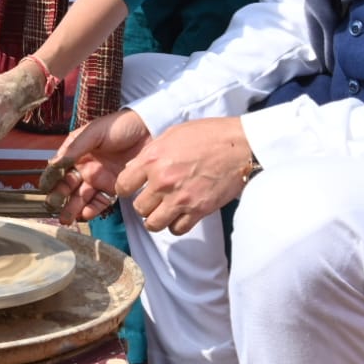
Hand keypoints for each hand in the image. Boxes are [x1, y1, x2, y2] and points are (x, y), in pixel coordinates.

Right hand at [43, 108, 150, 222]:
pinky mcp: (113, 188)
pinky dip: (92, 210)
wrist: (149, 130)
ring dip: (73, 208)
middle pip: (67, 186)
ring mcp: (99, 179)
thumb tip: (54, 163)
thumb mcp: (94, 132)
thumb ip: (75, 147)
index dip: (50, 179)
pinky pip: (100, 202)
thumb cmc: (120, 125)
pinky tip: (86, 214)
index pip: (59, 169)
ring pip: (81, 197)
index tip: (44, 189)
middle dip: (59, 198)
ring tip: (67, 218)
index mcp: (77, 153)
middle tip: (54, 206)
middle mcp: (85, 167)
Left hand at [117, 117, 251, 234]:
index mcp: (152, 159)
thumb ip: (150, 153)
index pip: (123, 185)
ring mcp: (180, 198)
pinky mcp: (199, 210)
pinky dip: (176, 225)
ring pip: (153, 224)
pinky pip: (177, 229)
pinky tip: (180, 214)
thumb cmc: (208, 135)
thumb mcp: (172, 134)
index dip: (126, 188)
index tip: (132, 188)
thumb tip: (133, 167)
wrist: (240, 145)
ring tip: (163, 210)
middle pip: (138, 208)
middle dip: (143, 204)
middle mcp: (163, 181)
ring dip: (156, 218)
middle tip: (152, 199)